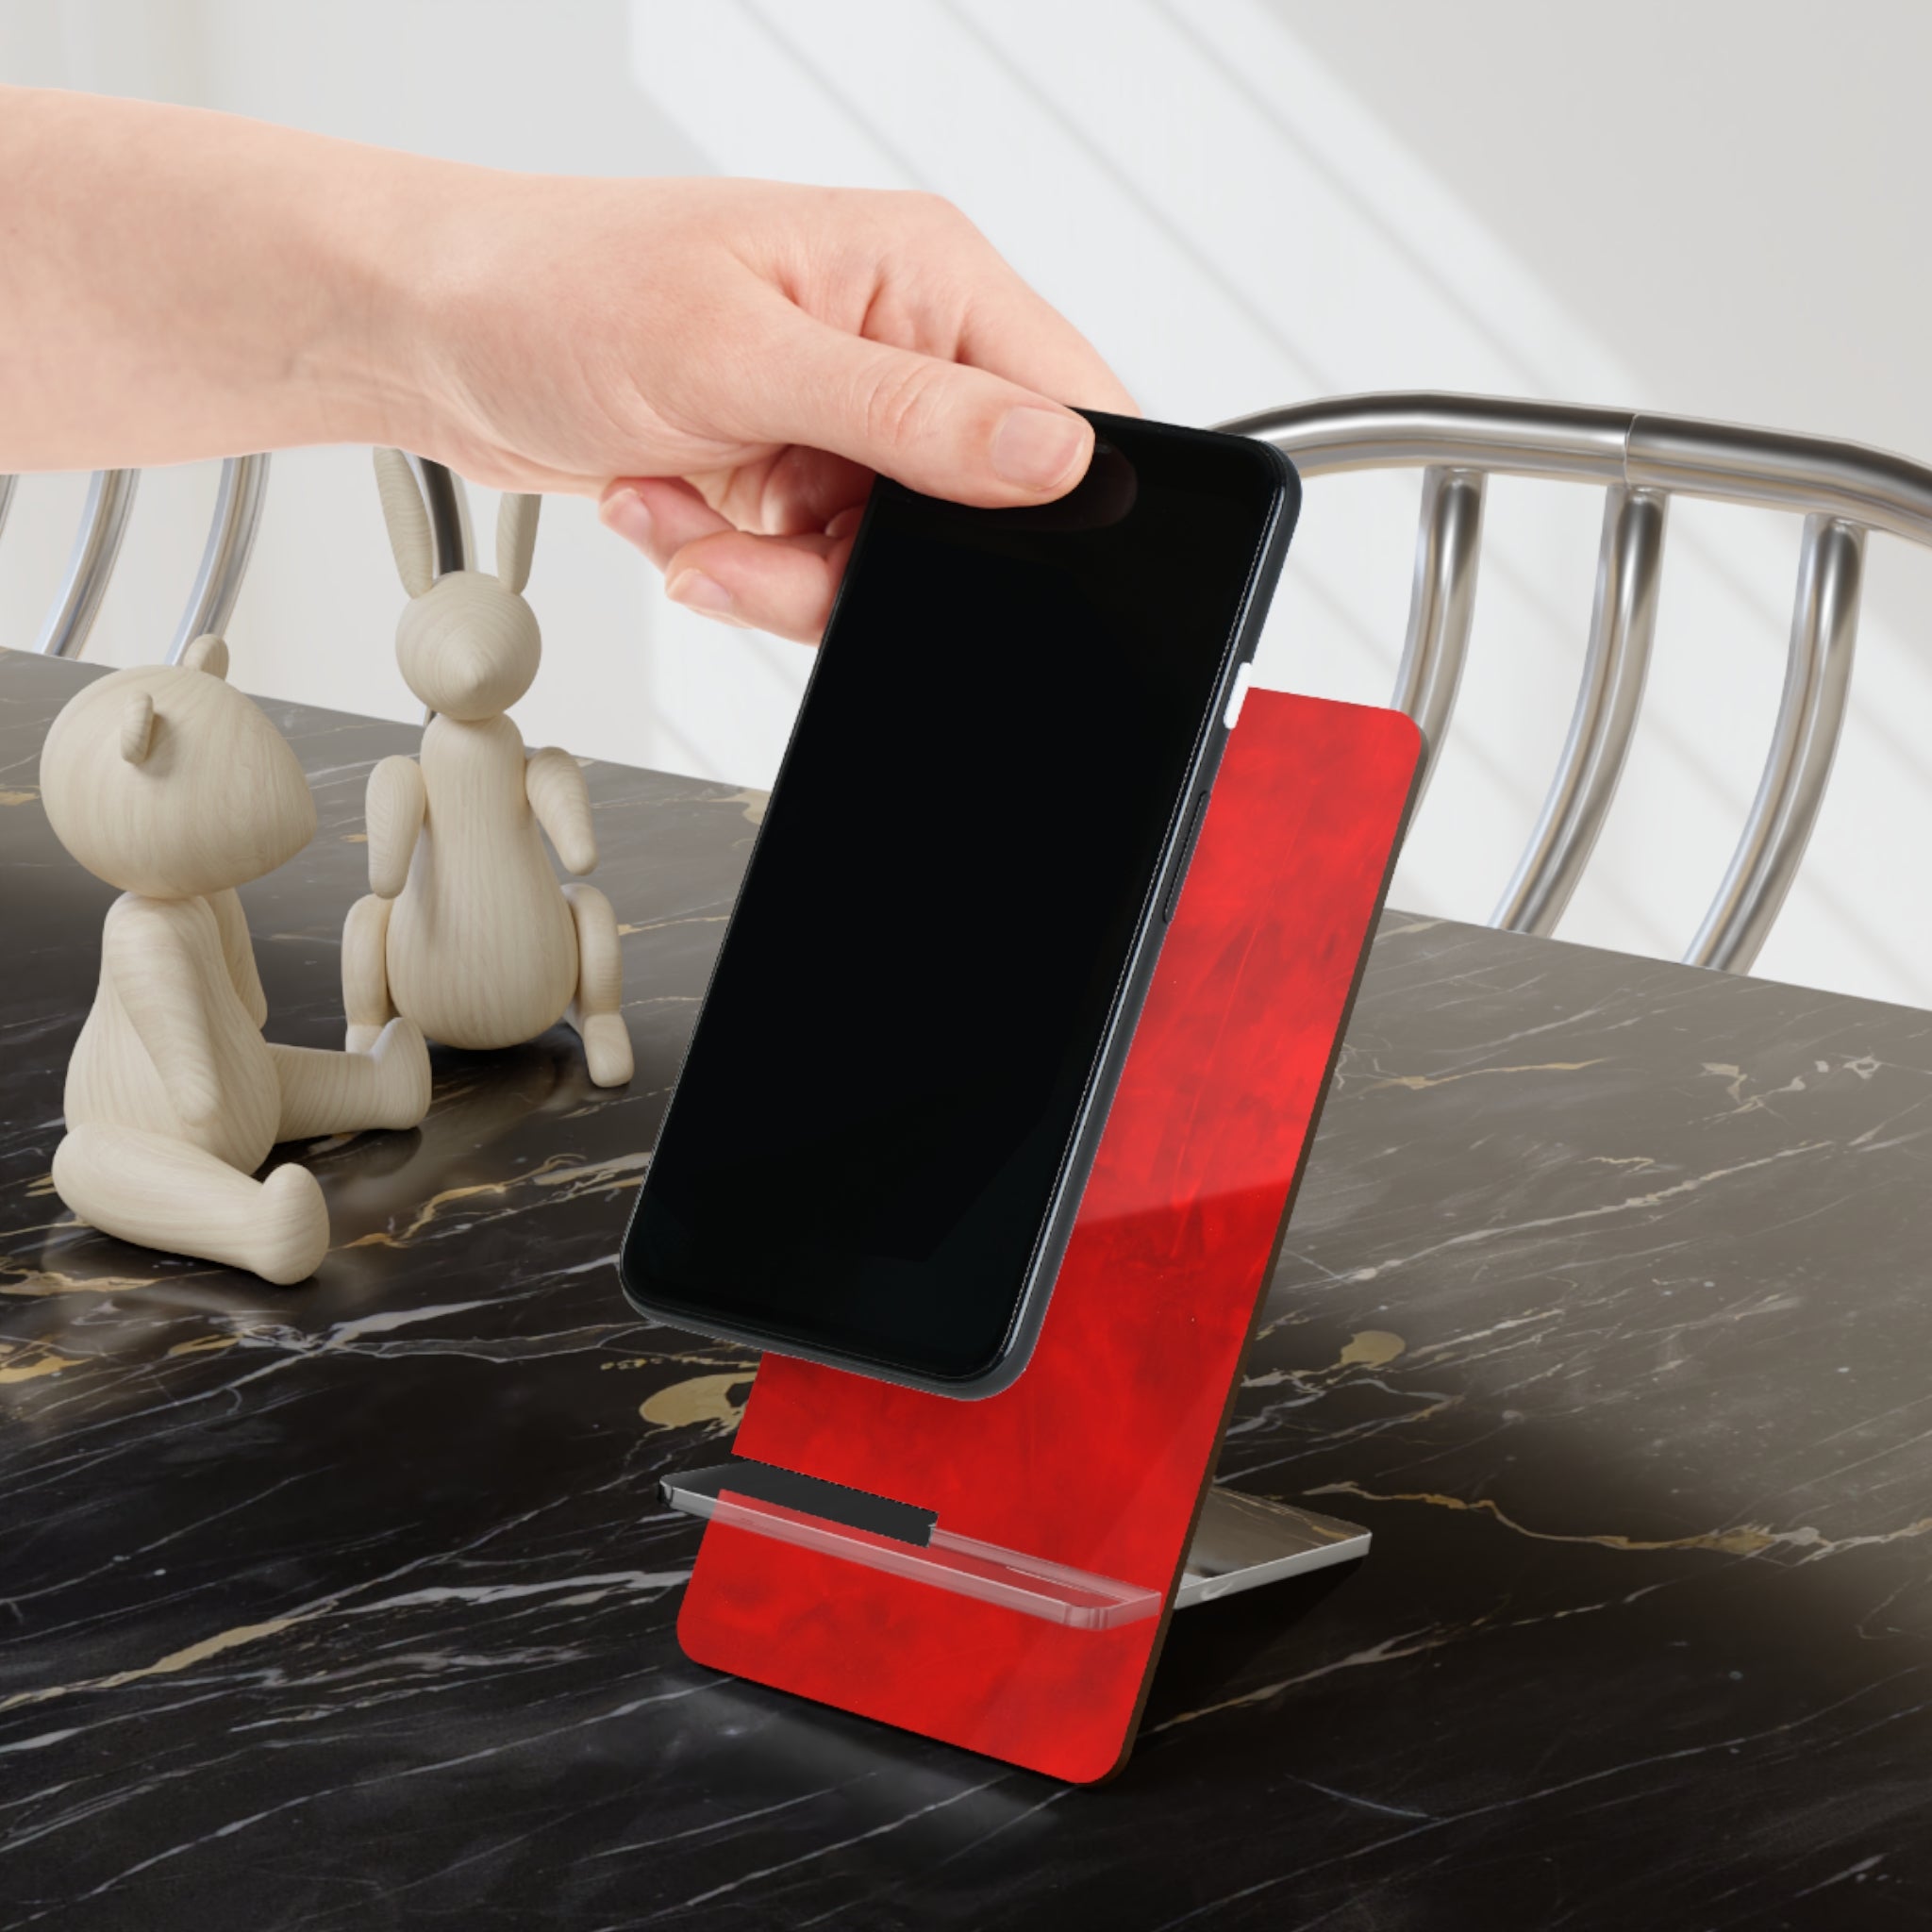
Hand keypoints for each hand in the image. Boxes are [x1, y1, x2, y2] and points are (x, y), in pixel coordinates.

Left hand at [411, 179, 1135, 641]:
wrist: (433, 335)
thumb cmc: (559, 288)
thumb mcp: (741, 357)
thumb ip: (912, 414)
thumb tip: (1058, 456)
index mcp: (925, 277)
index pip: (1068, 405)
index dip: (1047, 494)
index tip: (959, 545)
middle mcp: (900, 347)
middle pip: (974, 516)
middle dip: (866, 556)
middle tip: (771, 534)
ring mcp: (844, 423)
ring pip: (884, 567)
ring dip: (775, 568)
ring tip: (680, 506)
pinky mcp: (793, 480)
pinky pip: (811, 576)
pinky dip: (734, 567)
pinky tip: (664, 505)